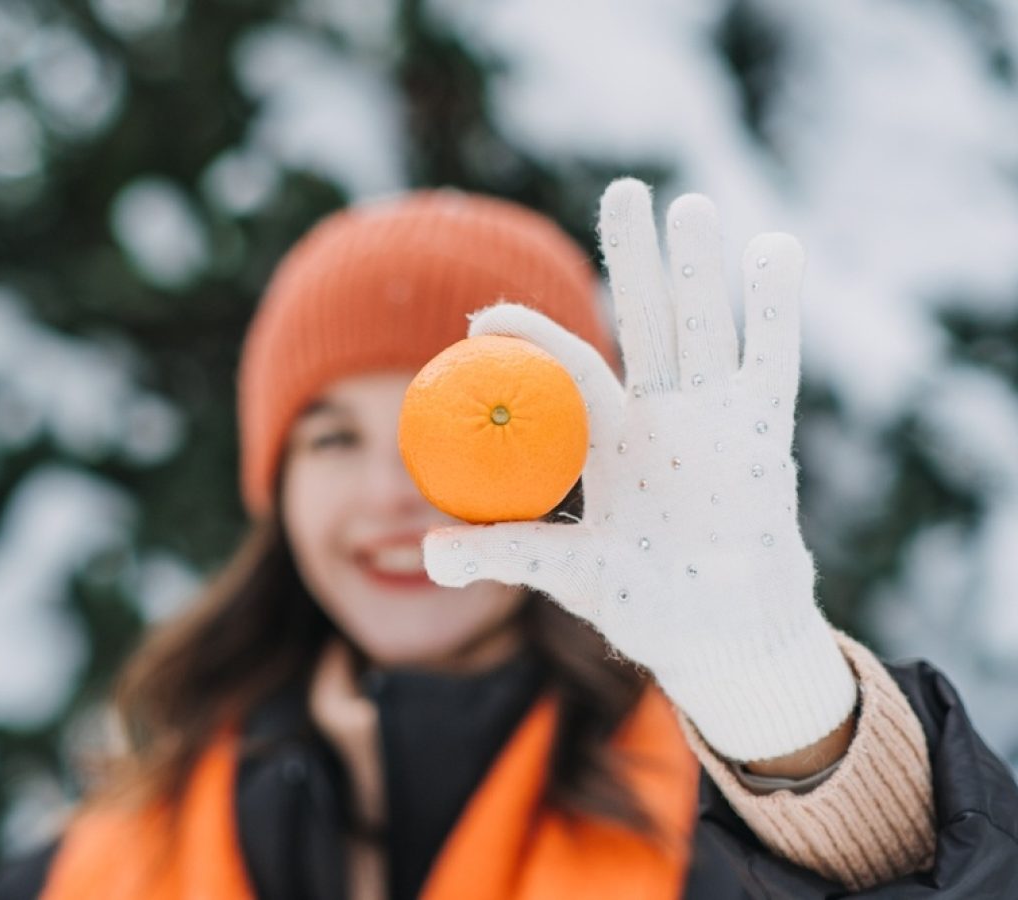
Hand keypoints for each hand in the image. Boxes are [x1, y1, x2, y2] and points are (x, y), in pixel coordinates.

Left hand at [422, 178, 855, 762]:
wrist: (725, 638)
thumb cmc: (648, 601)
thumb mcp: (572, 573)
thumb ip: (507, 554)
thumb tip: (425, 555)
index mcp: (607, 442)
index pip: (567, 373)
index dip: (529, 339)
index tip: (483, 314)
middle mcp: (660, 417)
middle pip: (646, 321)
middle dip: (635, 258)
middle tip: (626, 192)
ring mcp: (712, 420)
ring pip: (704, 328)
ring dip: (698, 269)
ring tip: (688, 205)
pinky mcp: (762, 434)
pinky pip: (772, 362)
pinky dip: (773, 310)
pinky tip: (773, 249)